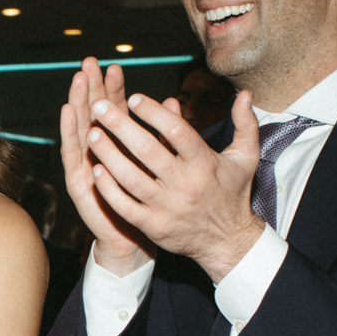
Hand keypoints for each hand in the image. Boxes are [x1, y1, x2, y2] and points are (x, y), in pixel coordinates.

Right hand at [60, 59, 152, 274]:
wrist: (134, 240)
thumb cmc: (151, 203)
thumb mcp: (163, 165)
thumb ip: (166, 135)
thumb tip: (175, 102)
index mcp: (119, 146)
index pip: (115, 111)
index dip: (114, 89)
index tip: (115, 67)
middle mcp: (98, 152)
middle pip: (93, 113)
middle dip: (92, 87)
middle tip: (89, 63)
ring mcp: (85, 165)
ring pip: (80, 127)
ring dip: (78, 102)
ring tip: (78, 80)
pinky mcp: (79, 182)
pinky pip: (72, 154)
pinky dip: (69, 132)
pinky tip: (69, 113)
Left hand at [82, 83, 265, 283]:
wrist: (227, 241)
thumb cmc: (232, 194)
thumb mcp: (245, 158)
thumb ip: (245, 124)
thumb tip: (245, 94)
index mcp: (205, 163)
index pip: (177, 131)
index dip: (153, 113)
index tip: (132, 98)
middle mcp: (185, 184)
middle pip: (147, 150)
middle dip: (119, 126)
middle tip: (99, 106)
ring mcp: (167, 207)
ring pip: (131, 178)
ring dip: (108, 154)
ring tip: (91, 133)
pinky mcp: (154, 226)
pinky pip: (125, 206)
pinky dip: (109, 189)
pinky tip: (96, 170)